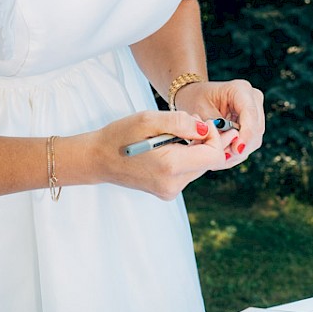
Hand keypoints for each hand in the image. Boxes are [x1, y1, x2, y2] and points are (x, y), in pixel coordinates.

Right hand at [93, 110, 227, 199]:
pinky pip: (187, 172)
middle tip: (188, 122)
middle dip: (205, 140)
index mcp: (171, 166)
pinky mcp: (167, 192)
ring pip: (199, 167)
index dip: (215, 136)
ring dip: (194, 148)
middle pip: (209, 162)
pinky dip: (185, 157)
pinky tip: (169, 146)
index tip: (201, 122)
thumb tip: (205, 128)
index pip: (214, 156)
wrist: (98, 159)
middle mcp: (174, 184)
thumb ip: (180, 122)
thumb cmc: (120, 136)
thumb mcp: (148, 119)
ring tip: (174, 134)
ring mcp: (170, 191)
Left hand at [169, 78, 264, 168]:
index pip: (250, 113)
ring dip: (238, 153)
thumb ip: (216, 128)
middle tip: (220, 159)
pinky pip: (250, 144)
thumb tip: (230, 146)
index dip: (246, 134)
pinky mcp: (253, 125)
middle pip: (256, 129)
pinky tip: (222, 157)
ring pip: (255, 140)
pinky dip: (236, 153)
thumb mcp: (200, 111)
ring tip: (218, 160)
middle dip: (240, 147)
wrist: (195, 97)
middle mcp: (253, 99)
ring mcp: (256, 112)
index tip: (237, 150)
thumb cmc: (195, 100)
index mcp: (240, 89)